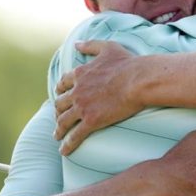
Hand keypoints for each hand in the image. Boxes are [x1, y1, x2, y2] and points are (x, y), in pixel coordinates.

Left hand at [54, 40, 142, 154]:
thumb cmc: (127, 63)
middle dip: (57, 112)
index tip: (60, 97)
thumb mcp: (108, 47)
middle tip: (59, 119)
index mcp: (80, 74)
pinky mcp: (91, 121)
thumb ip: (90, 45)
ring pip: (64, 121)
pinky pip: (75, 135)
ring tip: (57, 137)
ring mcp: (83, 107)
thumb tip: (76, 44)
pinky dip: (67, 144)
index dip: (60, 91)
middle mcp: (77, 91)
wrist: (138, 80)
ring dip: (59, 130)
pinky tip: (64, 151)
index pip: (63, 84)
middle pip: (60, 104)